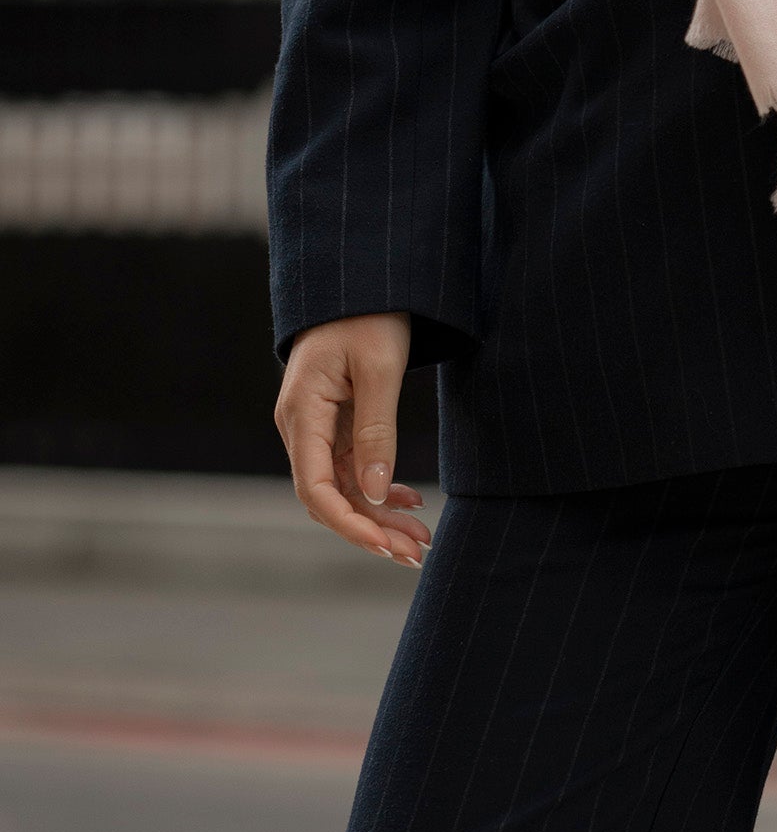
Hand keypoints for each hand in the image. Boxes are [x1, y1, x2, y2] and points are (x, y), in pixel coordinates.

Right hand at [275, 312, 430, 565]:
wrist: (363, 279)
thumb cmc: (369, 315)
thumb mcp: (379, 369)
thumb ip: (376, 430)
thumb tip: (375, 492)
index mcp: (302, 414)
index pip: (316, 489)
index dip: (350, 524)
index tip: (386, 547)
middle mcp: (301, 426)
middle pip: (330, 495)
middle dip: (371, 529)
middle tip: (416, 553)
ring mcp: (316, 425)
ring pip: (344, 486)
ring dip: (379, 513)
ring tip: (421, 537)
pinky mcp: (334, 421)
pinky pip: (352, 466)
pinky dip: (379, 486)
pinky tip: (408, 501)